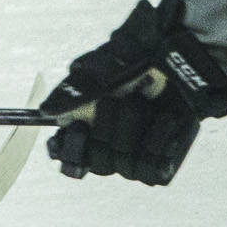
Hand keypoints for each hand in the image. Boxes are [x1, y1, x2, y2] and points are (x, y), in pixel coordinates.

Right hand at [40, 0, 226, 184]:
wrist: (182, 59)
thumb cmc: (138, 57)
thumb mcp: (101, 68)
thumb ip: (72, 92)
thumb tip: (44, 111)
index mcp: (86, 122)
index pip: (68, 154)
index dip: (72, 150)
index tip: (80, 129)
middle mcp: (107, 142)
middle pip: (98, 163)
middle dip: (111, 131)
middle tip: (120, 101)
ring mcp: (134, 153)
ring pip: (124, 166)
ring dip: (136, 130)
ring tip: (148, 104)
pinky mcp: (160, 160)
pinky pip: (151, 169)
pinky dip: (159, 141)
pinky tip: (165, 119)